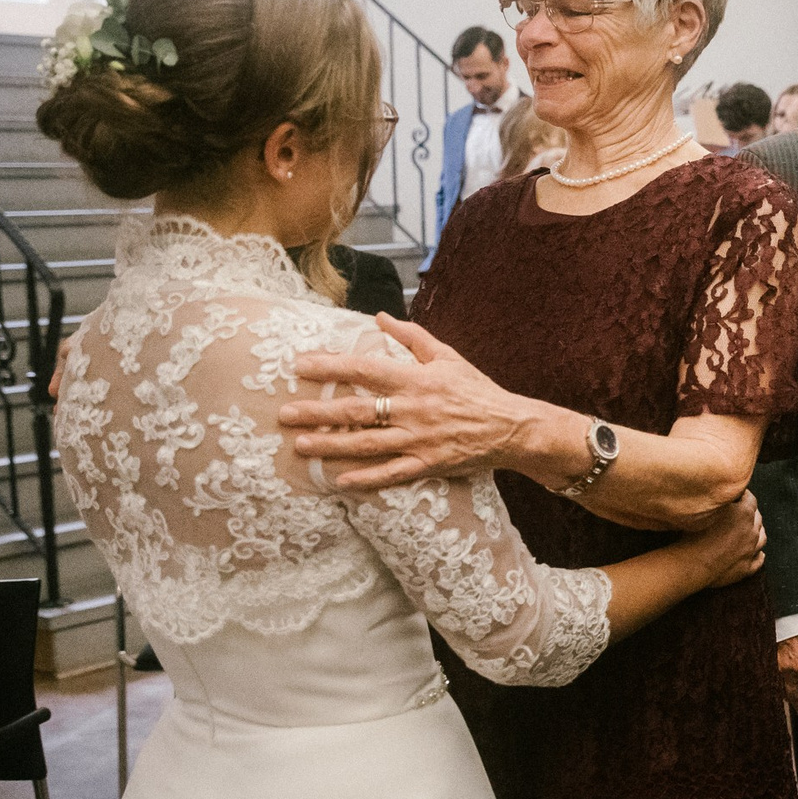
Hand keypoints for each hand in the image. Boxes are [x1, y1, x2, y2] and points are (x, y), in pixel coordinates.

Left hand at [279, 315, 553, 490]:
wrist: (512, 427)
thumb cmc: (477, 390)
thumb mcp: (447, 356)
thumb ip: (412, 337)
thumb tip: (379, 317)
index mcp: (417, 380)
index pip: (365, 370)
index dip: (331, 367)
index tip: (300, 365)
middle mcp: (414, 410)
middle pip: (357, 411)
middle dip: (318, 413)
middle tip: (284, 414)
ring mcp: (419, 440)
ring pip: (367, 444)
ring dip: (330, 446)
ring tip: (300, 446)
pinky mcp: (427, 464)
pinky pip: (391, 474)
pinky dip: (365, 478)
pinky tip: (338, 481)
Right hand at [678, 491, 764, 588]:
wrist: (691, 566)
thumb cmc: (693, 536)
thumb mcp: (706, 509)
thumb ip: (720, 500)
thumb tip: (723, 495)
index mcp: (743, 513)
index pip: (750, 499)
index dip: (744, 494)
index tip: (738, 494)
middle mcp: (751, 532)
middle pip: (757, 518)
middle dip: (751, 512)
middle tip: (742, 510)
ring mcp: (750, 551)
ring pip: (762, 538)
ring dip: (757, 532)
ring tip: (751, 530)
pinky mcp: (746, 569)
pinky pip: (758, 560)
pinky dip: (759, 555)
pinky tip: (758, 554)